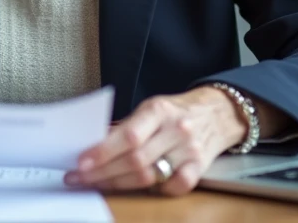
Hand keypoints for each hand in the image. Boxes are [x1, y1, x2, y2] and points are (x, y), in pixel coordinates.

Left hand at [65, 87, 243, 195]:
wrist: (217, 112)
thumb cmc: (176, 111)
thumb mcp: (151, 108)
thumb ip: (126, 126)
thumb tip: (92, 144)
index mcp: (159, 110)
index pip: (128, 135)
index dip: (103, 152)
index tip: (81, 163)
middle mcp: (175, 130)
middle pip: (134, 159)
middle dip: (103, 172)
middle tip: (80, 178)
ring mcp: (188, 150)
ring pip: (149, 175)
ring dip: (118, 183)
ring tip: (98, 184)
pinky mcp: (199, 167)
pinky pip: (173, 186)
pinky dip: (154, 190)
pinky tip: (138, 187)